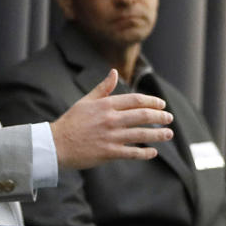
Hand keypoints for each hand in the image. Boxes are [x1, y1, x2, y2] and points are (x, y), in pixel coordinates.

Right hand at [51, 69, 172, 169]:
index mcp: (105, 105)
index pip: (136, 100)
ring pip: (142, 134)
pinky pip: (133, 153)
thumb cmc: (70, 122)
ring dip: (159, 134)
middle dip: (160, 117)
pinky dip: (145, 153)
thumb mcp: (85, 101)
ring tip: (168, 134)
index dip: (152, 102)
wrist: (55, 144)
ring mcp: (111, 136)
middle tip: (169, 118)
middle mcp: (110, 119)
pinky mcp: (109, 152)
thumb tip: (113, 72)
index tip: (161, 104)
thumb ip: (102, 88)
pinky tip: (153, 152)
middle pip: (143, 116)